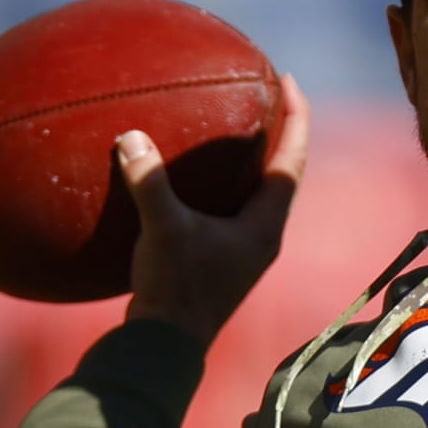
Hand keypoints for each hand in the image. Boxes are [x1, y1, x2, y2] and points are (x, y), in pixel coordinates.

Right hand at [119, 74, 310, 347]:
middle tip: (267, 93)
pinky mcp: (218, 259)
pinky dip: (219, 182)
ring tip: (237, 125)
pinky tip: (191, 173)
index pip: (292, 159)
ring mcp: (241, 249)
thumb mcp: (164, 230)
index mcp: (265, 224)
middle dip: (279, 131)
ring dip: (252, 158)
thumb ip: (151, 182)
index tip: (287, 79)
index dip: (296, 116)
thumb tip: (131, 137)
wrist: (164, 347)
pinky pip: (227, 207)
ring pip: (256, 191)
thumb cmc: (175, 291)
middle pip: (283, 171)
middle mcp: (261, 235)